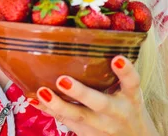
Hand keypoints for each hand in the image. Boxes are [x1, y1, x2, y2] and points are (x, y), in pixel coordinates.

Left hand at [29, 56, 158, 135]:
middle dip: (80, 93)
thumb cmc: (126, 106)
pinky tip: (35, 99)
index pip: (132, 82)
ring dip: (58, 104)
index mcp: (130, 97)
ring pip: (78, 115)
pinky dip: (49, 109)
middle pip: (99, 103)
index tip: (117, 58)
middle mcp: (116, 111)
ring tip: (42, 91)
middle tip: (62, 80)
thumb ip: (116, 73)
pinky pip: (66, 121)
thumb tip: (88, 40)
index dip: (126, 70)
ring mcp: (101, 124)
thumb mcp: (128, 91)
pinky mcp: (86, 132)